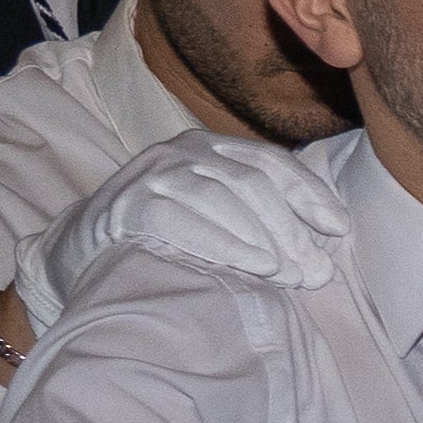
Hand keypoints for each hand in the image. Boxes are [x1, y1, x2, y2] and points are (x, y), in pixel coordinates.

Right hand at [62, 132, 336, 303]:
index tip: (339, 229)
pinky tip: (254, 265)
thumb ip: (259, 217)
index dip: (310, 194)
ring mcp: (153, 173)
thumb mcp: (214, 215)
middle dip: (291, 229)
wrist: (83, 248)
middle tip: (317, 271)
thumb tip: (323, 248)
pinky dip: (225, 243)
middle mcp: (183, 151)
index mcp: (211, 148)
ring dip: (264, 238)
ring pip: (221, 198)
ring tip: (292, 274)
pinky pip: (183, 219)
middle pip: (251, 183)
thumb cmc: (164, 235)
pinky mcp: (127, 202)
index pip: (271, 163)